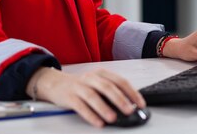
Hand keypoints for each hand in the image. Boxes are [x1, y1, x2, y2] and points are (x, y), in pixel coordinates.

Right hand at [26, 67, 145, 127]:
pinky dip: (90, 115)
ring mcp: (79, 87)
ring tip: (113, 118)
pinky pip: (80, 106)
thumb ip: (111, 92)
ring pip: (93, 96)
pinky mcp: (69, 97)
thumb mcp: (97, 84)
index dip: (132, 92)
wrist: (56, 83)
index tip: (141, 104)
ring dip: (104, 108)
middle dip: (120, 99)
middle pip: (107, 87)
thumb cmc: (82, 86)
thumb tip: (129, 106)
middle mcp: (91, 78)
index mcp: (101, 73)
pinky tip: (98, 123)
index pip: (120, 81)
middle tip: (129, 110)